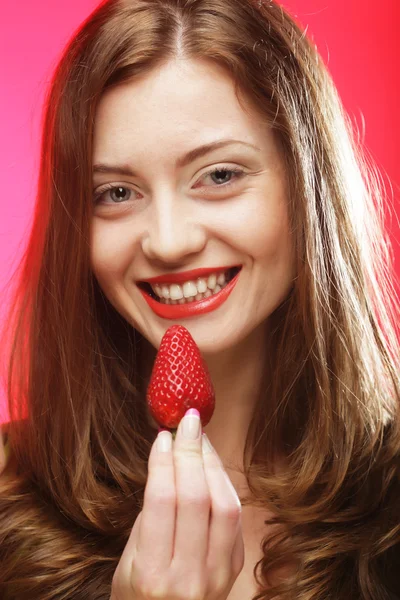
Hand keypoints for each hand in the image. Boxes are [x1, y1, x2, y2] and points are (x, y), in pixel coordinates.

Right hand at [111, 409, 243, 598]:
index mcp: (153, 574)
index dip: (164, 462)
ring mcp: (217, 575)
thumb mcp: (127, 562)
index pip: (163, 502)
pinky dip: (224, 484)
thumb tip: (169, 462)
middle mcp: (189, 576)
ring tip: (200, 439)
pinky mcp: (234, 569)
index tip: (162, 436)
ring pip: (225, 505)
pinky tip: (212, 466)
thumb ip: (150, 517)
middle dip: (192, 452)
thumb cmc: (136, 596)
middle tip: (188, 422)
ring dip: (213, 464)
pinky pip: (235, 517)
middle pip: (198, 498)